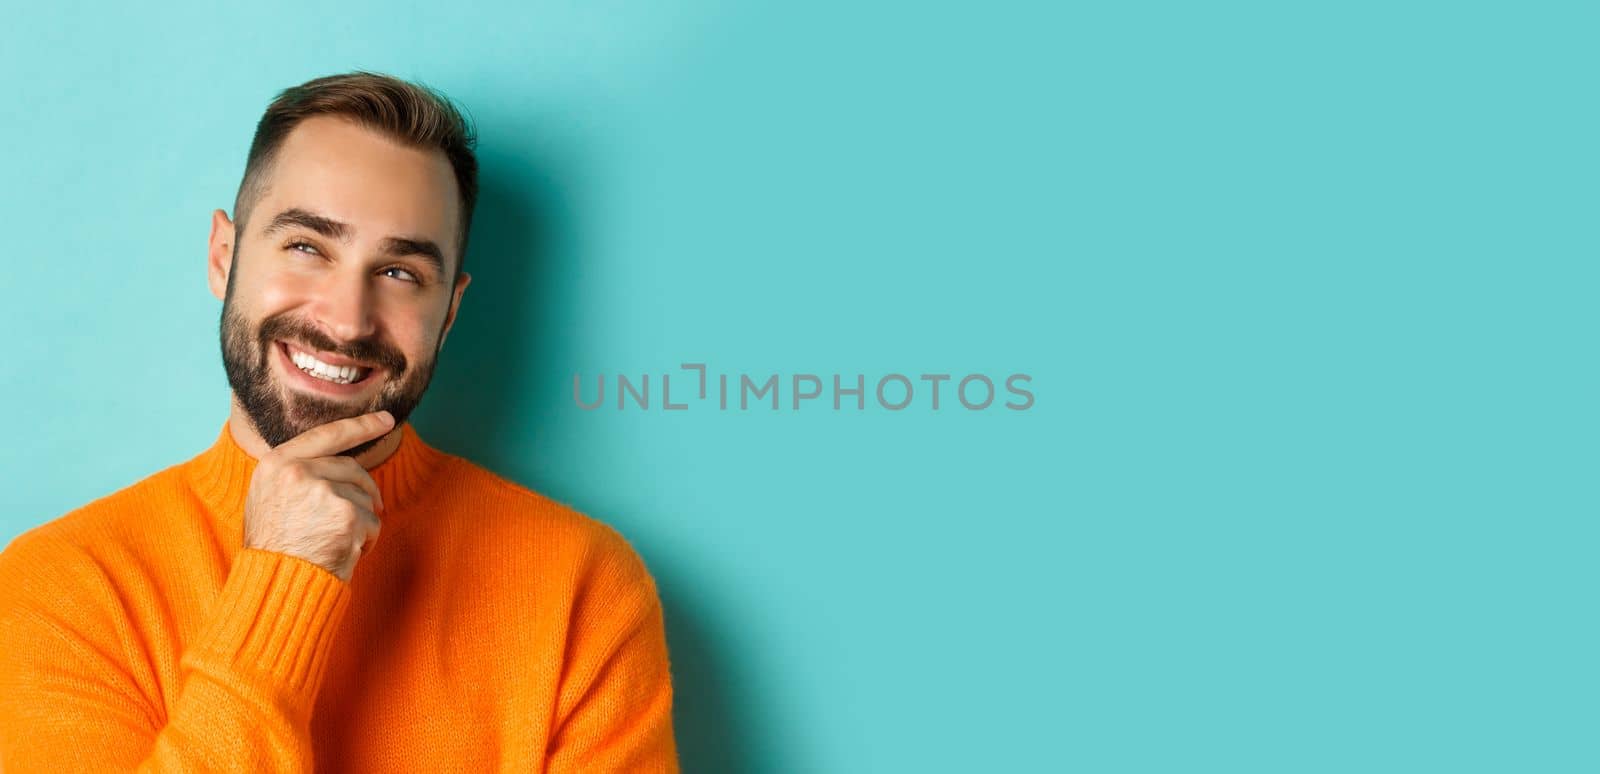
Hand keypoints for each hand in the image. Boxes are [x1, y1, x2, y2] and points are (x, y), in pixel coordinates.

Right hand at [242, 410, 394, 581]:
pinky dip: (367, 541)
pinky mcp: (346, 514)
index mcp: (275, 464)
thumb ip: (296, 475)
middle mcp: (297, 471)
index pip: (326, 435)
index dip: (360, 425)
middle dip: (365, 491)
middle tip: (360, 517)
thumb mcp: (269, 499)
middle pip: (352, 468)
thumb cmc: (273, 549)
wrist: (275, 586)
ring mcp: (323, 491)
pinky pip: (373, 522)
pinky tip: (344, 553)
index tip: (386, 420)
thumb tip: (337, 464)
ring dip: (361, 522)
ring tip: (335, 543)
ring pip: (364, 497)